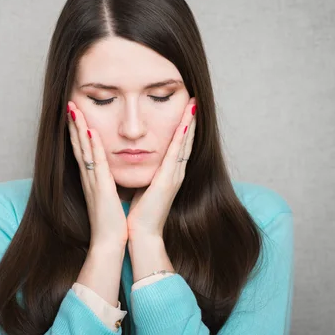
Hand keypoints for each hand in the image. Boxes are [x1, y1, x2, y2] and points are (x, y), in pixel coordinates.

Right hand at [66, 101, 128, 248]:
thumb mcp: (108, 198)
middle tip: (69, 104)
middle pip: (78, 145)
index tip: (76, 114)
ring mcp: (93, 181)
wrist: (109, 243)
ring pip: (84, 149)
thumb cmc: (111, 223)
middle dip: (74, 124)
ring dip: (78, 128)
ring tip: (74, 109)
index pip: (83, 150)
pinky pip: (95, 162)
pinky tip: (90, 131)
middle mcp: (89, 177)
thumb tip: (109, 176)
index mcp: (92, 179)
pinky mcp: (101, 187)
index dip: (78, 132)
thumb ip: (106, 184)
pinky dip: (92, 146)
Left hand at [126, 98, 196, 239]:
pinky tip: (184, 125)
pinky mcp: (168, 181)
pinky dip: (181, 139)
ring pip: (184, 144)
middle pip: (186, 140)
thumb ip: (147, 173)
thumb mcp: (144, 186)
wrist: (142, 234)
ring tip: (193, 105)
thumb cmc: (140, 213)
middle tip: (194, 100)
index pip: (179, 144)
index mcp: (169, 173)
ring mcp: (174, 177)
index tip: (186, 108)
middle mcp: (175, 173)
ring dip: (189, 123)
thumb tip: (140, 161)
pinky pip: (175, 155)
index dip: (184, 126)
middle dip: (190, 119)